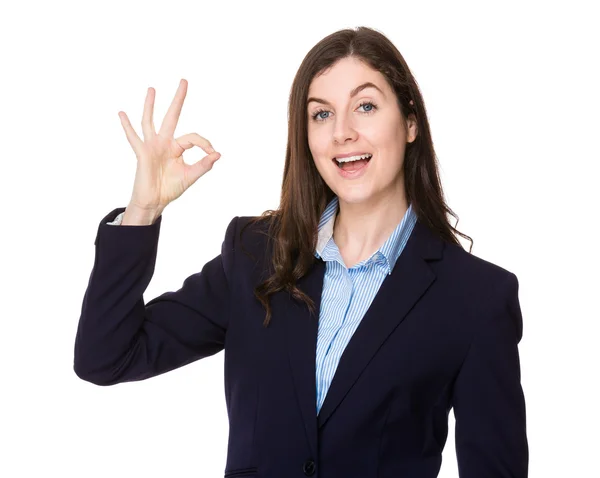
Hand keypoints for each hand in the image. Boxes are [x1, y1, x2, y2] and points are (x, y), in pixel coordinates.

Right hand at [118, 79, 220, 214]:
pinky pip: (133, 138)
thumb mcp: (190, 176)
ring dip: (150, 105)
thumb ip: (204, 165)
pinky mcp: (142, 153)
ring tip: (152, 89)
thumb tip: (218, 154)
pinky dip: (127, 126)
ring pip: (150, 121)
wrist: (155, 201)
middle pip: (172, 116)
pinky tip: (122, 113)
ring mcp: (152, 146)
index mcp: (177, 147)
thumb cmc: (170, 188)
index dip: (205, 143)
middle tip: (184, 81)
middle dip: (178, 99)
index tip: (212, 153)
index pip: (193, 137)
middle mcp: (164, 143)